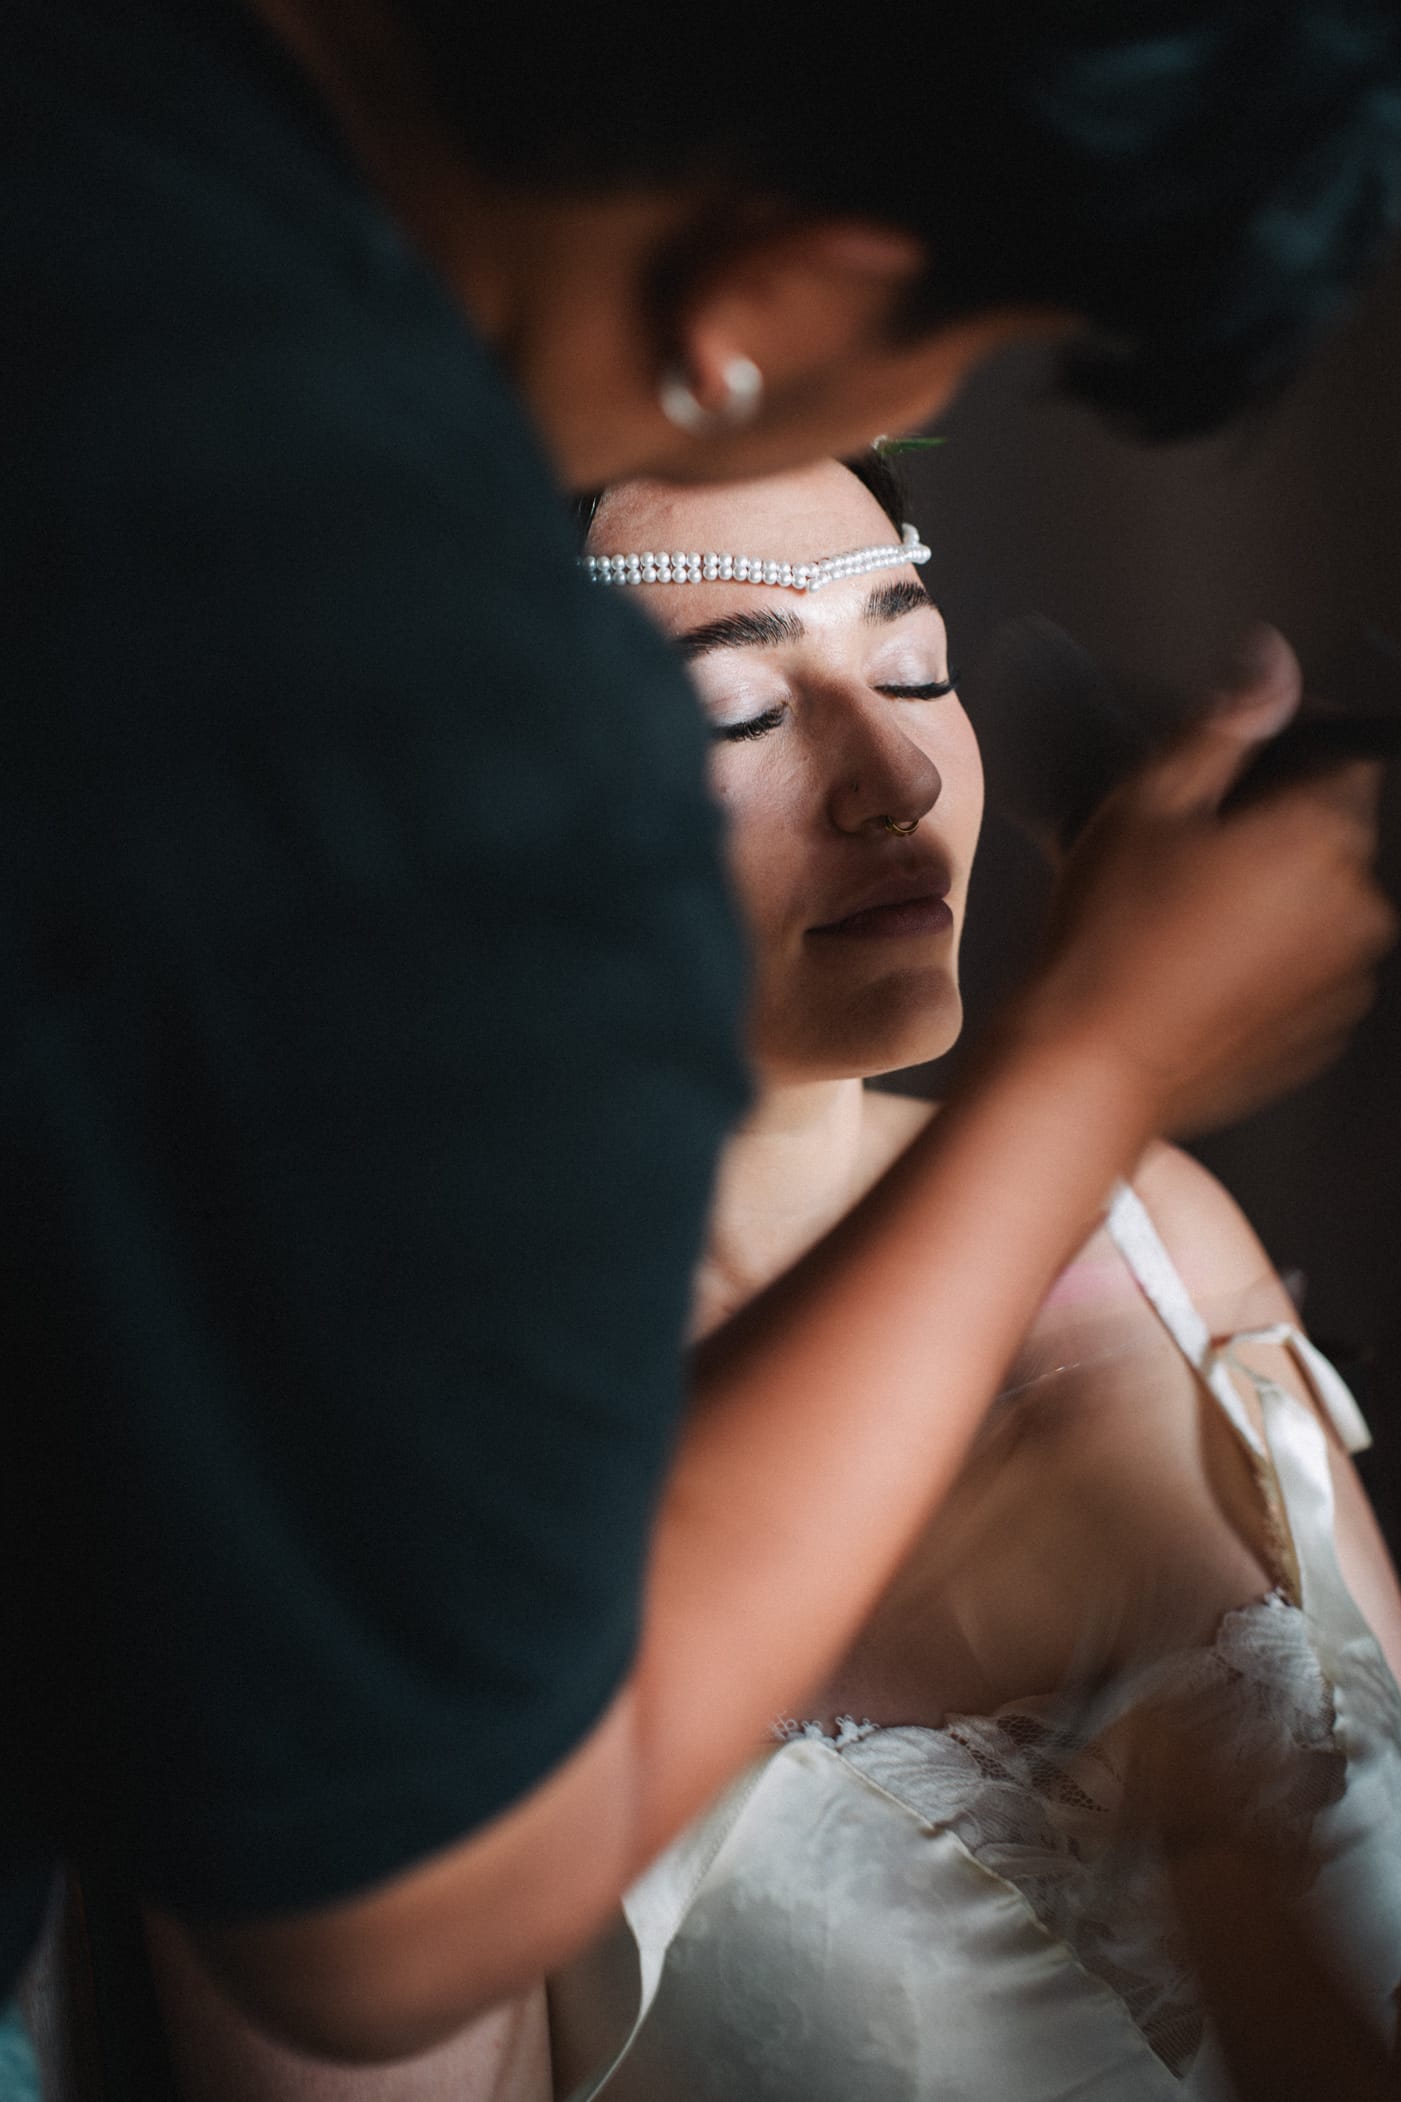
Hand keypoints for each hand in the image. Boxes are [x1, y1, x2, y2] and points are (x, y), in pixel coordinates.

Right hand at [1017, 628, 1395, 1133]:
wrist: (1088, 1062)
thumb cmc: (1107, 935)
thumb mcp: (1149, 800)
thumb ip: (1226, 722)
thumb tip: (1272, 660)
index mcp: (1324, 835)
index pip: (1352, 752)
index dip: (1295, 746)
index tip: (1245, 765)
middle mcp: (1357, 906)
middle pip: (1337, 832)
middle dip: (1278, 828)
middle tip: (1192, 851)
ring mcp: (1345, 977)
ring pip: (1323, 904)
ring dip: (1277, 897)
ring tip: (1188, 920)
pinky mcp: (1321, 1032)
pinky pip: (1309, 971)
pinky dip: (1270, 961)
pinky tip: (1199, 968)